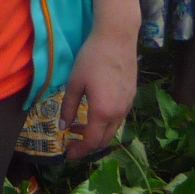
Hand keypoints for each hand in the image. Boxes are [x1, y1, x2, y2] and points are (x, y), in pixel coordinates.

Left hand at [61, 25, 136, 158]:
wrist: (117, 38)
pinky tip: (93, 114)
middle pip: (104, 140)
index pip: (91, 141)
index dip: (79, 151)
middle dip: (87, 146)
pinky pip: (118, 118)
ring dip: (96, 134)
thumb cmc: (91, 58)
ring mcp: (127, 105)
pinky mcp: (131, 96)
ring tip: (77, 127)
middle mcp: (118, 113)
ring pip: (112, 130)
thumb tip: (63, 127)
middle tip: (71, 144)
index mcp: (102, 112)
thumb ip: (68, 107)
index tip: (68, 155)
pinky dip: (105, 124)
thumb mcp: (74, 83)